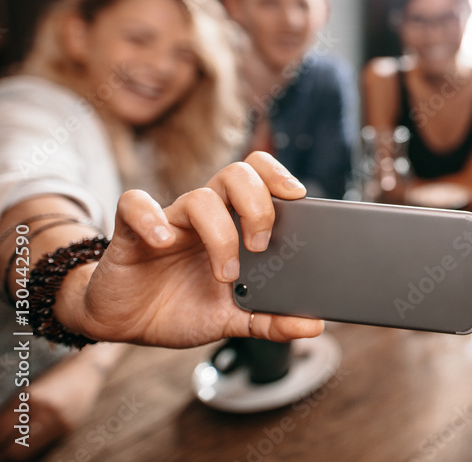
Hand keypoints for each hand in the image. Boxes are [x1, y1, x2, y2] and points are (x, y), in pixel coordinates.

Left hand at [0, 344, 121, 459]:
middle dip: (6, 450)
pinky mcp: (69, 426)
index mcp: (31, 397)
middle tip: (3, 450)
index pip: (3, 428)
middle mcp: (45, 411)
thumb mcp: (33, 387)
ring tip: (13, 451)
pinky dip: (35, 444)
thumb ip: (17, 408)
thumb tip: (2, 430)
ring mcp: (58, 420)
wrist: (90, 368)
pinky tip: (31, 441)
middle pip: (15, 445)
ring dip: (18, 451)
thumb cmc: (58, 374)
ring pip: (29, 448)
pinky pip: (45, 443)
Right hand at [74, 151, 324, 346]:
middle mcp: (205, 216)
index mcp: (233, 225)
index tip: (298, 198)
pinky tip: (164, 242)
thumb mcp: (232, 319)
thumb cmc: (182, 308)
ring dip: (219, 234)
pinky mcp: (130, 234)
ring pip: (199, 197)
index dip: (278, 176)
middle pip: (236, 175)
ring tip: (225, 274)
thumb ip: (271, 320)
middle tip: (260, 247)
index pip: (259, 176)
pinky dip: (150, 219)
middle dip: (257, 206)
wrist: (128, 324)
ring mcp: (169, 221)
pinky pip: (134, 205)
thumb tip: (314, 325)